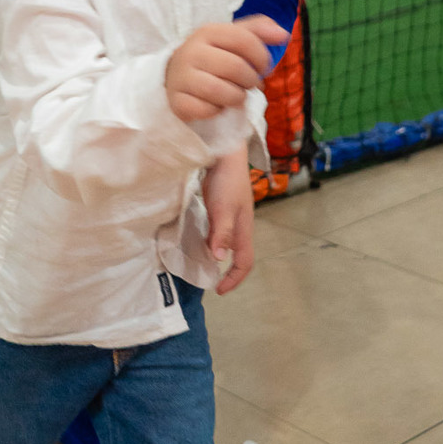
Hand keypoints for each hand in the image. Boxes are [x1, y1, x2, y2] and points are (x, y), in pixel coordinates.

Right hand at [165, 16, 288, 122]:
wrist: (175, 75)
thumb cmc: (213, 55)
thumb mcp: (232, 37)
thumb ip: (259, 30)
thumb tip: (284, 35)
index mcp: (208, 32)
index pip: (245, 40)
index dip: (262, 57)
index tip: (262, 67)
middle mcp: (191, 51)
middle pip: (236, 67)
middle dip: (250, 80)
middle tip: (248, 83)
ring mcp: (181, 77)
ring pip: (221, 91)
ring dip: (237, 97)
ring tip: (235, 94)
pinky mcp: (177, 102)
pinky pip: (205, 110)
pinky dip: (217, 111)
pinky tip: (215, 105)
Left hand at [204, 148, 254, 294]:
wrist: (225, 153)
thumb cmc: (226, 181)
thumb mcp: (223, 208)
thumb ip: (222, 232)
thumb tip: (219, 259)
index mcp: (244, 229)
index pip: (244, 262)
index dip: (234, 279)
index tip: (218, 290)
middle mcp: (239, 226)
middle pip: (238, 256)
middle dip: (227, 272)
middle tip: (209, 280)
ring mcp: (231, 216)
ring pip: (227, 244)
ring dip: (217, 257)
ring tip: (200, 264)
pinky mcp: (221, 208)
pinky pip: (218, 232)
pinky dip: (210, 241)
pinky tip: (197, 239)